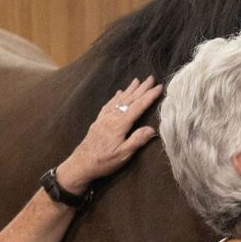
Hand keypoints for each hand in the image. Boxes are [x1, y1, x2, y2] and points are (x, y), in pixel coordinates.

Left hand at [58, 77, 163, 192]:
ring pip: (119, 100)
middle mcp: (112, 117)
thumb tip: (152, 129)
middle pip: (129, 99)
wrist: (81, 164)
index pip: (138, 106)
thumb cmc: (103, 161)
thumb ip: (137, 140)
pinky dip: (116, 97)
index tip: (159, 87)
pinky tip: (119, 93)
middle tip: (151, 78)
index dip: (150, 96)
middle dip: (141, 88)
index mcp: (120, 124)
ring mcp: (104, 118)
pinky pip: (109, 105)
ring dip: (129, 89)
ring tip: (136, 80)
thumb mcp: (123, 155)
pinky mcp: (99, 121)